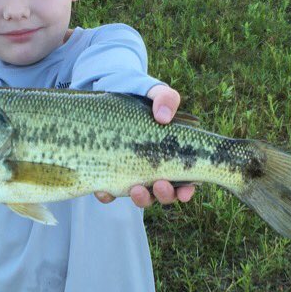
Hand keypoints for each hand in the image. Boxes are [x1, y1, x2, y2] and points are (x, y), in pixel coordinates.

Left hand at [95, 84, 195, 208]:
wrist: (110, 93)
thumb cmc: (141, 97)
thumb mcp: (155, 93)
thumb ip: (166, 98)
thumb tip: (163, 118)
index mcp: (171, 156)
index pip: (184, 182)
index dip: (186, 192)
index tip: (185, 192)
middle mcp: (153, 169)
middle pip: (163, 194)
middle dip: (164, 195)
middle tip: (159, 185)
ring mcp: (130, 174)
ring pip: (139, 197)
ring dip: (140, 198)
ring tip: (136, 189)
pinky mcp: (108, 174)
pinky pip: (109, 193)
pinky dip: (107, 195)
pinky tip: (103, 190)